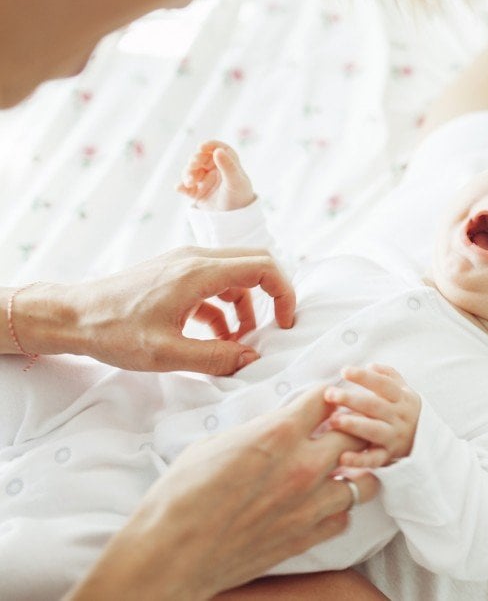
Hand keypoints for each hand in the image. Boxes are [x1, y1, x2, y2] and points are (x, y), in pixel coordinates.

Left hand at [23, 246, 295, 374]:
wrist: (70, 316)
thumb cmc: (113, 331)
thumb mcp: (168, 354)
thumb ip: (216, 358)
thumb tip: (252, 359)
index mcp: (200, 272)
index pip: (264, 267)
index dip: (284, 293)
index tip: (286, 323)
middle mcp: (196, 259)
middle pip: (255, 264)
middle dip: (271, 297)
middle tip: (273, 330)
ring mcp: (184, 263)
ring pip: (235, 276)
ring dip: (246, 307)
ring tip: (239, 343)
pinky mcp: (174, 274)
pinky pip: (215, 284)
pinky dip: (224, 309)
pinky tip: (215, 338)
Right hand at [67, 386, 378, 600]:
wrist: (171, 554)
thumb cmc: (181, 497)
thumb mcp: (216, 444)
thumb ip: (257, 431)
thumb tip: (273, 426)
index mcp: (278, 434)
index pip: (326, 399)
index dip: (326, 396)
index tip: (323, 401)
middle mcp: (304, 467)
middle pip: (356, 435)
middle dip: (350, 429)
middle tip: (338, 432)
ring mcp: (310, 505)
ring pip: (364, 481)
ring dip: (353, 472)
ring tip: (338, 470)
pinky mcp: (307, 537)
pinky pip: (343, 518)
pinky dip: (337, 509)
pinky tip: (321, 504)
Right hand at [177, 141, 254, 210]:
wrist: (235, 219)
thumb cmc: (240, 197)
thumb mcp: (235, 182)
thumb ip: (227, 166)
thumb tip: (218, 150)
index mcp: (228, 163)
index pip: (217, 148)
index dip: (209, 145)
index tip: (201, 147)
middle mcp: (215, 169)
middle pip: (201, 158)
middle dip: (195, 160)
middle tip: (193, 165)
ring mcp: (204, 180)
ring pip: (191, 171)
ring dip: (188, 173)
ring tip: (190, 182)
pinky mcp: (197, 192)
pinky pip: (186, 187)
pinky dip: (181, 186)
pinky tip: (179, 188)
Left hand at [325, 364, 421, 467]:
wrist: (428, 442)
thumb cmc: (405, 412)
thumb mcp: (404, 391)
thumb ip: (389, 376)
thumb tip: (370, 365)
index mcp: (402, 398)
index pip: (383, 384)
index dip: (364, 377)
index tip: (344, 371)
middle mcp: (399, 417)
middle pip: (375, 406)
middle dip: (352, 399)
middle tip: (329, 394)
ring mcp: (394, 437)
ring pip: (375, 430)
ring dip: (354, 425)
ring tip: (333, 420)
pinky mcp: (388, 456)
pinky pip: (374, 459)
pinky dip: (359, 460)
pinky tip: (342, 457)